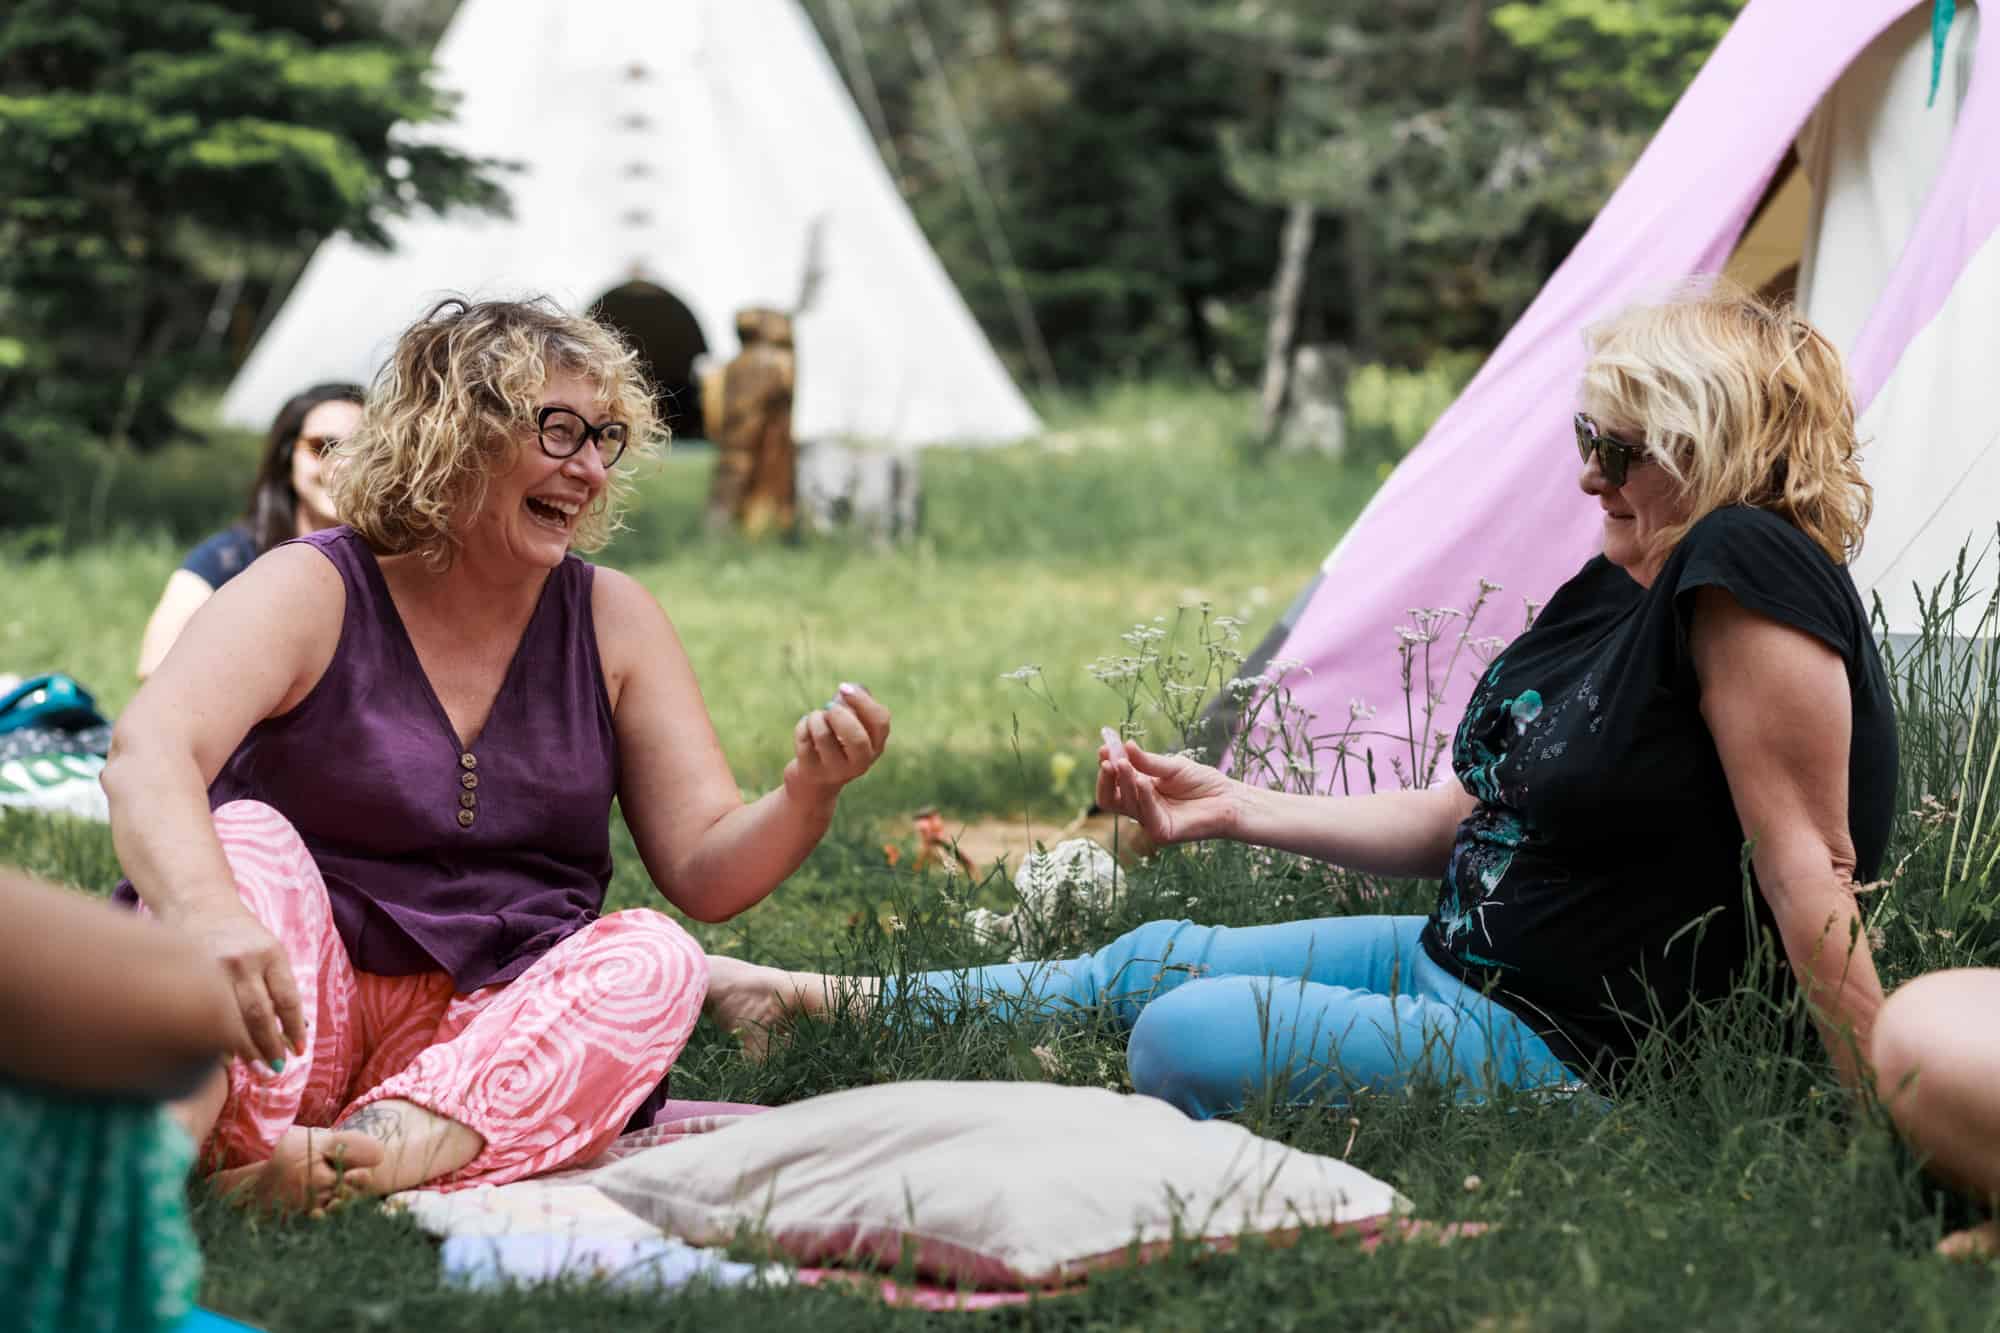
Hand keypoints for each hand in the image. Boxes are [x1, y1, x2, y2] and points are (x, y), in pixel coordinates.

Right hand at [177, 904, 305, 1070]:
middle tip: (276, 1068)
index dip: (295, 1028)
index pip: (287, 999)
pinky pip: (204, 1014)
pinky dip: (216, 1037)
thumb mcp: (270, 950)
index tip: (300, 1051)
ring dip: (245, 1048)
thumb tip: (296, 1030)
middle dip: (269, 1046)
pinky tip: (224, 1055)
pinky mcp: (189, 975)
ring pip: (230, 1019)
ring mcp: (212, 969)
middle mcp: (243, 961)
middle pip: (259, 1014)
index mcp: (271, 953)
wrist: (200, 906)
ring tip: (256, 1066)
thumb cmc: (243, 935)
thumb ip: (280, 985)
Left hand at [787, 683, 890, 800]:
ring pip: (823, 735)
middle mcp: (860, 763)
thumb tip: (847, 690)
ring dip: (816, 717)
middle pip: (857, 738)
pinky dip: (802, 726)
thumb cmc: (835, 743)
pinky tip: (805, 730)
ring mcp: (835, 771)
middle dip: (839, 714)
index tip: (843, 687)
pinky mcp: (811, 772)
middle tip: (829, 706)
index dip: (862, 701)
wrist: (814, 781)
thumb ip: (853, 705)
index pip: (880, 721)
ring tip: (815, 717)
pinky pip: (804, 740)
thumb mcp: (850, 725)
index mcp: (876, 746)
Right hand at [1096, 731, 1241, 845]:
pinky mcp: (1162, 832)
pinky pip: (1146, 815)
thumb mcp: (1173, 766)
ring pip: (1124, 805)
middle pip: (1109, 798)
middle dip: (1106, 778)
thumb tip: (1125, 746)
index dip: (1107, 766)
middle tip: (1108, 759)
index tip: (1103, 746)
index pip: (1114, 782)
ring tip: (1122, 763)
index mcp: (1141, 790)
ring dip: (1123, 782)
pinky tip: (1142, 781)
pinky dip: (1142, 797)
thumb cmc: (1203, 782)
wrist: (1229, 799)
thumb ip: (1148, 761)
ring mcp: (1150, 821)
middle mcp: (1141, 807)